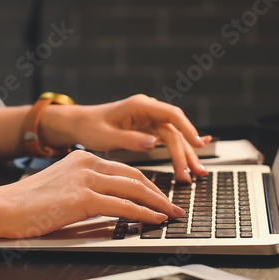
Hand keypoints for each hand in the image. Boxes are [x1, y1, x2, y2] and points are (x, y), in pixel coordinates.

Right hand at [0, 150, 185, 238]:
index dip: (146, 184)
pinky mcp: (83, 198)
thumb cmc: (24, 205)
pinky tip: (154, 221)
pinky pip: (123, 206)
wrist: (0, 208)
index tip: (159, 195)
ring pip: (134, 189)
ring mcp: (85, 179)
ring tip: (170, 215)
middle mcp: (86, 163)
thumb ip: (84, 190)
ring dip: (157, 204)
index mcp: (82, 158)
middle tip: (173, 206)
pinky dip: (143, 214)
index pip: (124, 170)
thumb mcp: (60, 188)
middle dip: (158, 193)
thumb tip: (109, 205)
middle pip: (134, 177)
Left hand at [41, 94, 210, 182]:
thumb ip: (129, 139)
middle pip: (175, 130)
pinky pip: (168, 139)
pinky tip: (195, 153)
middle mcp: (148, 110)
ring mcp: (149, 120)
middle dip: (186, 151)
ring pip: (174, 137)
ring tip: (193, 174)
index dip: (187, 129)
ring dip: (184, 155)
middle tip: (194, 173)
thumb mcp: (105, 135)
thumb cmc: (90, 127)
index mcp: (140, 105)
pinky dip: (179, 149)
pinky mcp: (148, 129)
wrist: (80, 124)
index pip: (171, 115)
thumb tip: (152, 143)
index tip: (198, 144)